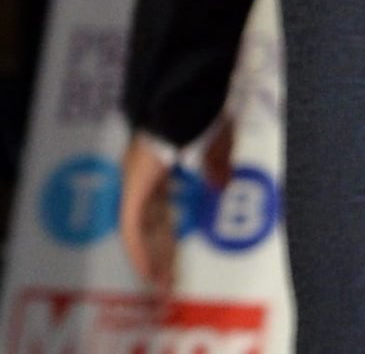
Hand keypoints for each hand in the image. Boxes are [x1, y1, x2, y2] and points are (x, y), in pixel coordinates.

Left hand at [116, 114, 232, 292]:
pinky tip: (147, 268)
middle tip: (168, 282)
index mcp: (160, 166)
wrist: (186, 90)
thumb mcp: (218, 139)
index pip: (159, 211)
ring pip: (140, 229)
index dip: (166, 236)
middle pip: (150, 225)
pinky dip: (139, 249)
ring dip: (150, 256)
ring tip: (161, 283)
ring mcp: (137, 180)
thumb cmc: (202, 107)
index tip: (174, 260)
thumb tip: (221, 188)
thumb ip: (218, 164)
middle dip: (160, 254)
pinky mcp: (135, 184)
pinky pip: (133, 226)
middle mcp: (143, 176)